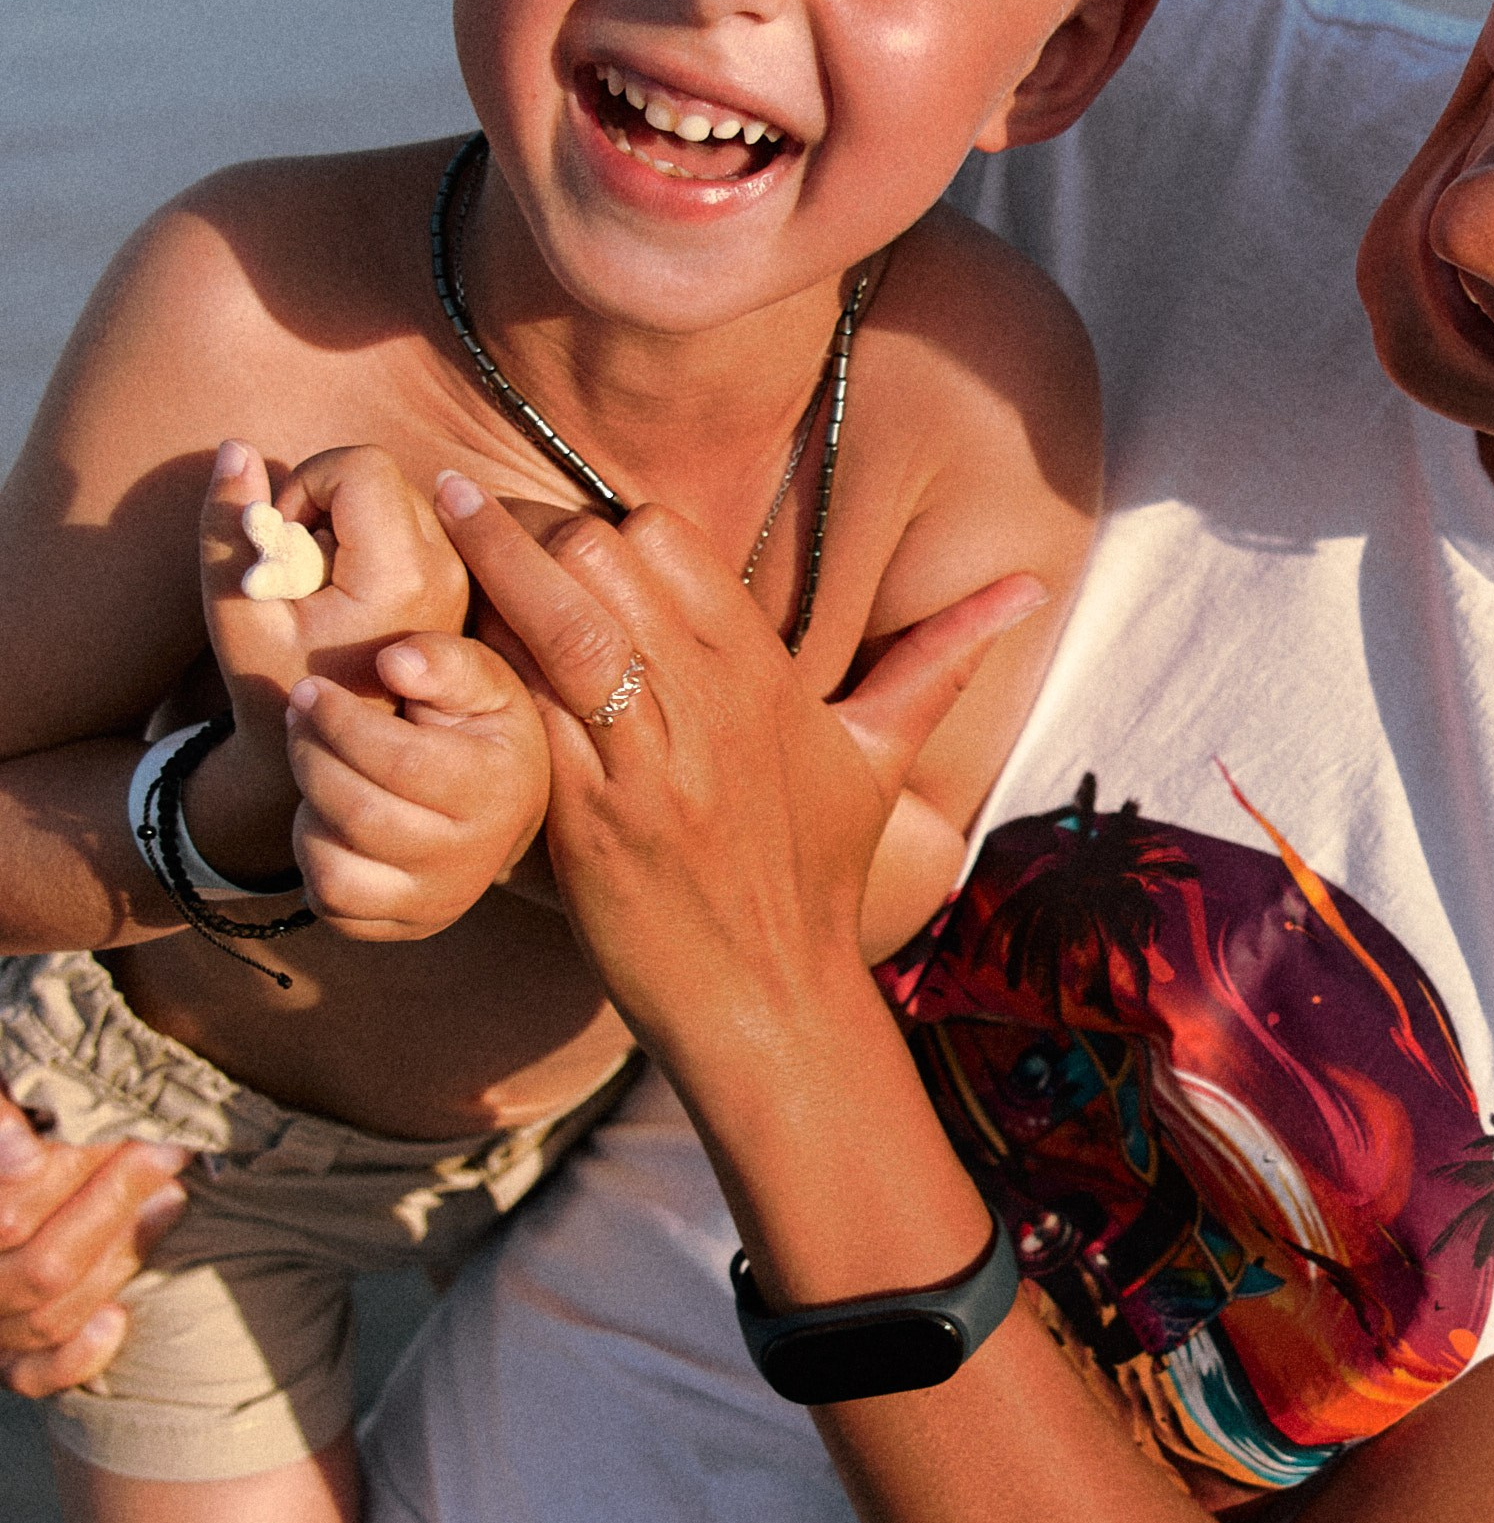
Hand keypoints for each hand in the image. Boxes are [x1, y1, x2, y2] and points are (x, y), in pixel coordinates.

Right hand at [0, 1095, 188, 1396]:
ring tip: (171, 1197)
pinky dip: (76, 1356)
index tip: (127, 1132)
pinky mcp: (0, 1358)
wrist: (12, 1186)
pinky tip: (119, 1318)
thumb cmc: (8, 1128)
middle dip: (112, 1200)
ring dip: (118, 1256)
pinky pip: (32, 1376)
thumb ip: (0, 1119)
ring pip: (47, 1313)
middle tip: (167, 1150)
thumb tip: (24, 1146)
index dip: (68, 1174)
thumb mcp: (2, 1109)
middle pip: (40, 1263)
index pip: (10, 1217)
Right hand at [190, 441, 472, 880]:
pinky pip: (408, 524)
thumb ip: (227, 526)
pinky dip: (367, 539)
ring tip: (320, 582)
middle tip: (298, 561)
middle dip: (325, 500)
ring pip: (395, 495)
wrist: (336, 752)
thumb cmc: (276, 686)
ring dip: (345, 521)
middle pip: (380, 475)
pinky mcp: (454, 586)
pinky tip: (346, 592)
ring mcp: (456, 580)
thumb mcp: (237, 611)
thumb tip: (237, 448)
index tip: (285, 539)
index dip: (307, 484)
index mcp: (400, 576)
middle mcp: (444, 572)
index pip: (360, 466)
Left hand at [284, 633, 550, 941]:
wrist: (504, 807)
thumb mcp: (481, 680)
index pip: (401, 763)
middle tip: (300, 719)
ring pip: (336, 874)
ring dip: (309, 813)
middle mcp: (473, 859)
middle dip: (311, 758)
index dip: (341, 723)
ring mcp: (439, 902)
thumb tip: (394, 661)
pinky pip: (331, 905)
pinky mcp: (406, 927)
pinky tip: (330, 817)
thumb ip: (443, 660)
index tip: (311, 691)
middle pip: (360, 816)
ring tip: (320, 772)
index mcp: (498, 790)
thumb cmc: (483, 728)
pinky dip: (315, 857)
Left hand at [431, 472, 1042, 1073]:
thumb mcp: (882, 761)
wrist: (773, 1003)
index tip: (581, 541)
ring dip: (499, 562)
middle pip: (607, 553)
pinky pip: (523, 708)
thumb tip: (1030, 586)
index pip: (669, 537)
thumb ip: (941, 660)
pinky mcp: (590, 818)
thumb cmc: (818, 881)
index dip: (615, 525)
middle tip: (505, 536)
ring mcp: (649, 762)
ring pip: (563, 613)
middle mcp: (711, 705)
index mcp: (767, 676)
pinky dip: (476, 669)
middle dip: (551, 533)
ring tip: (452, 518)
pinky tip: (434, 649)